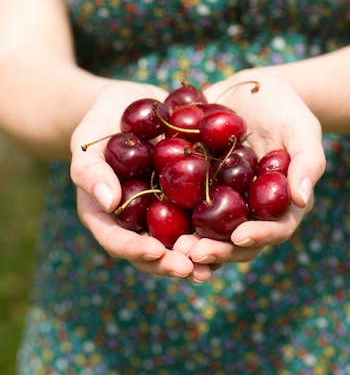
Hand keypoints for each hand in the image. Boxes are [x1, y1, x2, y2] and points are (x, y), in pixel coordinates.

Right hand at [70, 79, 215, 281]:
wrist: (129, 105)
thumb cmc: (100, 122)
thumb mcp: (88, 142)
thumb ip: (91, 171)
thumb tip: (109, 202)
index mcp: (106, 215)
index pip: (117, 240)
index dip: (135, 250)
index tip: (155, 252)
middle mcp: (137, 219)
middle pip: (153, 251)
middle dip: (172, 263)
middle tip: (193, 270)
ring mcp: (162, 209)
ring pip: (180, 240)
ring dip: (198, 254)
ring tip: (218, 262)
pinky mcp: (186, 195)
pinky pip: (200, 213)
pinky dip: (216, 225)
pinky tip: (236, 230)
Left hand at [177, 67, 324, 265]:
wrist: (250, 88)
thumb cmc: (285, 107)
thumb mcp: (302, 128)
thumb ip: (307, 161)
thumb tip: (301, 197)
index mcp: (279, 203)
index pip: (274, 228)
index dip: (259, 236)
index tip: (240, 236)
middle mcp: (249, 208)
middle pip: (235, 239)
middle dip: (217, 249)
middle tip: (193, 251)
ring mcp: (221, 199)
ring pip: (207, 229)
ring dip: (191, 241)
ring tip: (173, 245)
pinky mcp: (196, 185)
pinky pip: (182, 203)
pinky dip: (169, 214)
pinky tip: (150, 217)